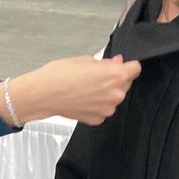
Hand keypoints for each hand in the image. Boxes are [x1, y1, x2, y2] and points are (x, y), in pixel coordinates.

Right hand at [0, 54, 140, 126]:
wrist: (43, 94)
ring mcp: (107, 109)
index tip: (122, 65)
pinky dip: (97, 104)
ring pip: (114, 97)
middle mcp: (115, 94)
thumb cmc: (60, 75)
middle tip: (96, 75)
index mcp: (115, 76)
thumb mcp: (86, 60)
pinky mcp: (98, 119)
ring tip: (87, 87)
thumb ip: (106, 63)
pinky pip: (104, 109)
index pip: (136, 68)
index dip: (128, 65)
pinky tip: (84, 98)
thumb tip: (116, 63)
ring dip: (106, 92)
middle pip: (126, 83)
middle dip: (115, 78)